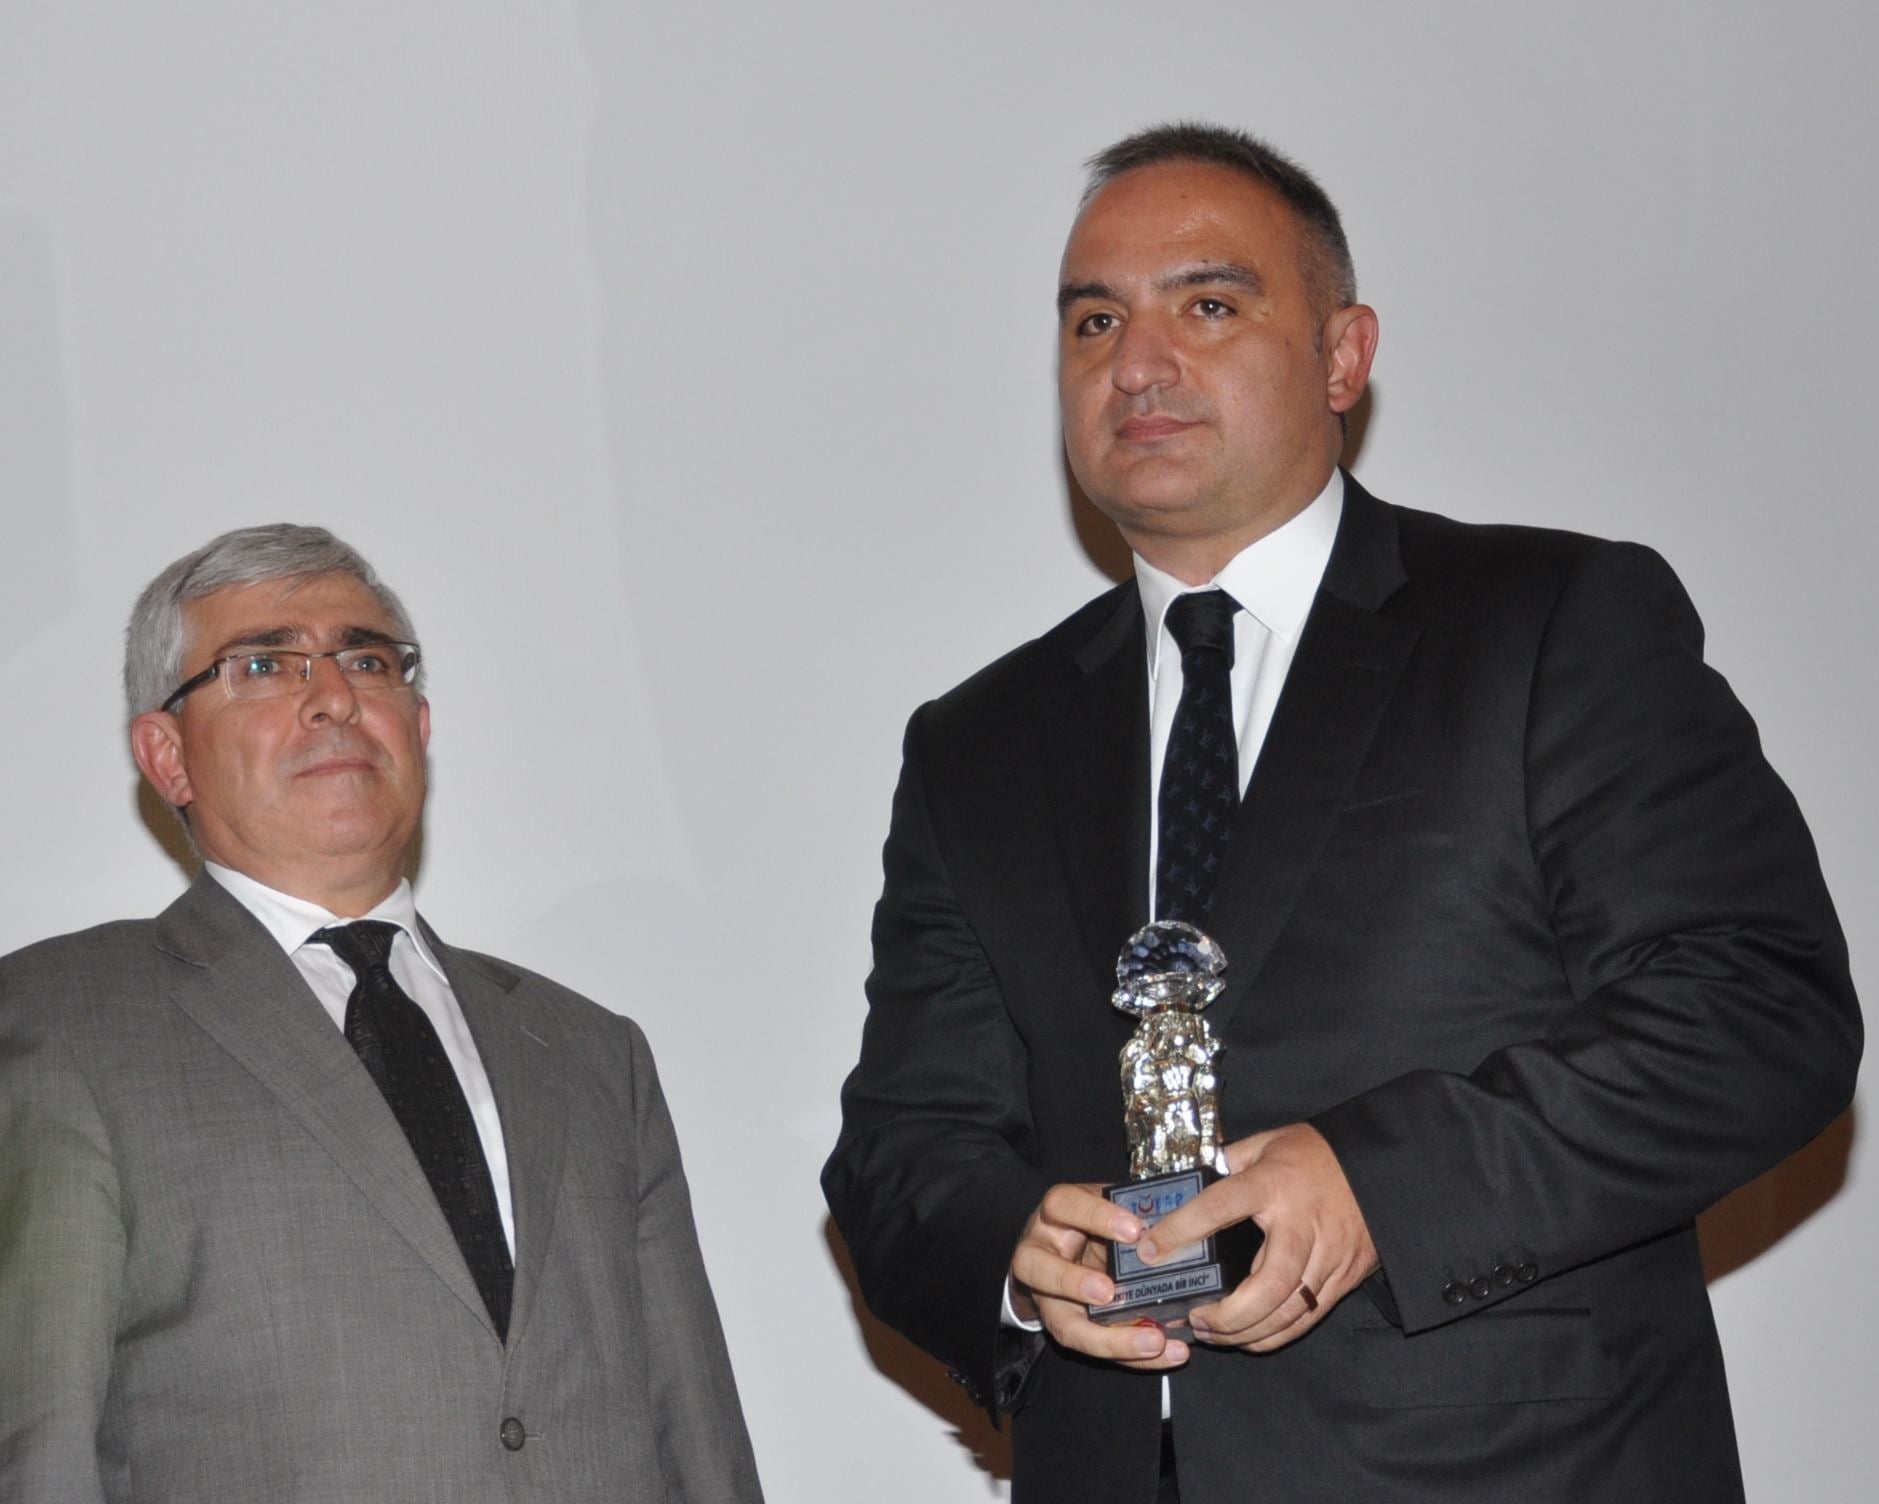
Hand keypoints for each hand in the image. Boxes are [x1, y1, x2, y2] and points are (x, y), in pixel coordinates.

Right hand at [1008, 1182, 1191, 1370]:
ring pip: (1064, 1325)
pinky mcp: (1066, 1327)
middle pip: (1035, 1267)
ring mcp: (1049, 1298)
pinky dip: (1133, 1355)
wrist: (1061, 1249)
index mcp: (1054, 1214)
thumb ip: (1128, 1211)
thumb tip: (1176, 1222)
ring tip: (1155, 1341)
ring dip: (1111, 1339)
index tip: (1134, 1230)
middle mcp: (1039, 1254)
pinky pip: (1094, 1347)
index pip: (1063, 1205)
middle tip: (1109, 1293)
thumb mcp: (1104, 1205)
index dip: (1096, 1217)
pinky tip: (1166, 1352)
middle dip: (1072, 1282)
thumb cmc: (1090, 1221)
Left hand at [1136, 1124, 1376, 1352]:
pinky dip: (1275, 1335)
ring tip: (1212, 1334)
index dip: (1182, 1229)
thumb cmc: (1316, 1153)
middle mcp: (1302, 1225)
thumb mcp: (1268, 1143)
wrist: (1381, 1168)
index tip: (1150, 1249)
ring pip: (1289, 1311)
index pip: (1220, 1207)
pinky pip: (1308, 1318)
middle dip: (1229, 1313)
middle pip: (1268, 1283)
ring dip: (1247, 1332)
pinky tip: (1248, 1337)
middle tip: (1195, 1318)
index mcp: (1274, 1184)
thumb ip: (1229, 1161)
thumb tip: (1189, 1181)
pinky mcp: (1344, 1278)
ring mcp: (1328, 1256)